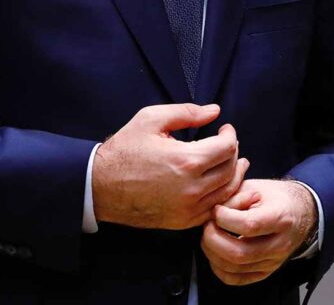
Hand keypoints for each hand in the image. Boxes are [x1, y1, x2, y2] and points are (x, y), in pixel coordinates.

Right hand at [92, 103, 248, 229]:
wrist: (100, 186)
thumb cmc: (124, 150)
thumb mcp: (151, 119)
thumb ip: (187, 112)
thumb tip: (214, 111)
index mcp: (186, 161)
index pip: (227, 148)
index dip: (230, 135)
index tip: (224, 129)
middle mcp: (191, 188)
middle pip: (230, 170)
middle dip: (233, 153)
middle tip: (227, 144)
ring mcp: (187, 209)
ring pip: (227, 192)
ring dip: (233, 174)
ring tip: (232, 162)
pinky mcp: (181, 222)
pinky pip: (213, 210)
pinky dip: (222, 196)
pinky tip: (219, 184)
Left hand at [201, 179, 316, 285]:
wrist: (297, 213)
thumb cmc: (275, 198)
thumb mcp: (255, 187)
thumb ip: (234, 199)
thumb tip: (213, 214)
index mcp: (281, 217)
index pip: (249, 225)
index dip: (225, 218)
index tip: (216, 210)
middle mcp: (280, 244)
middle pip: (240, 253)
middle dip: (213, 239)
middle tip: (208, 225)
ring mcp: (273, 262)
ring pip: (235, 268)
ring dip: (213, 253)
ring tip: (209, 237)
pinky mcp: (265, 272)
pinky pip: (237, 279)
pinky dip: (219, 268)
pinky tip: (216, 253)